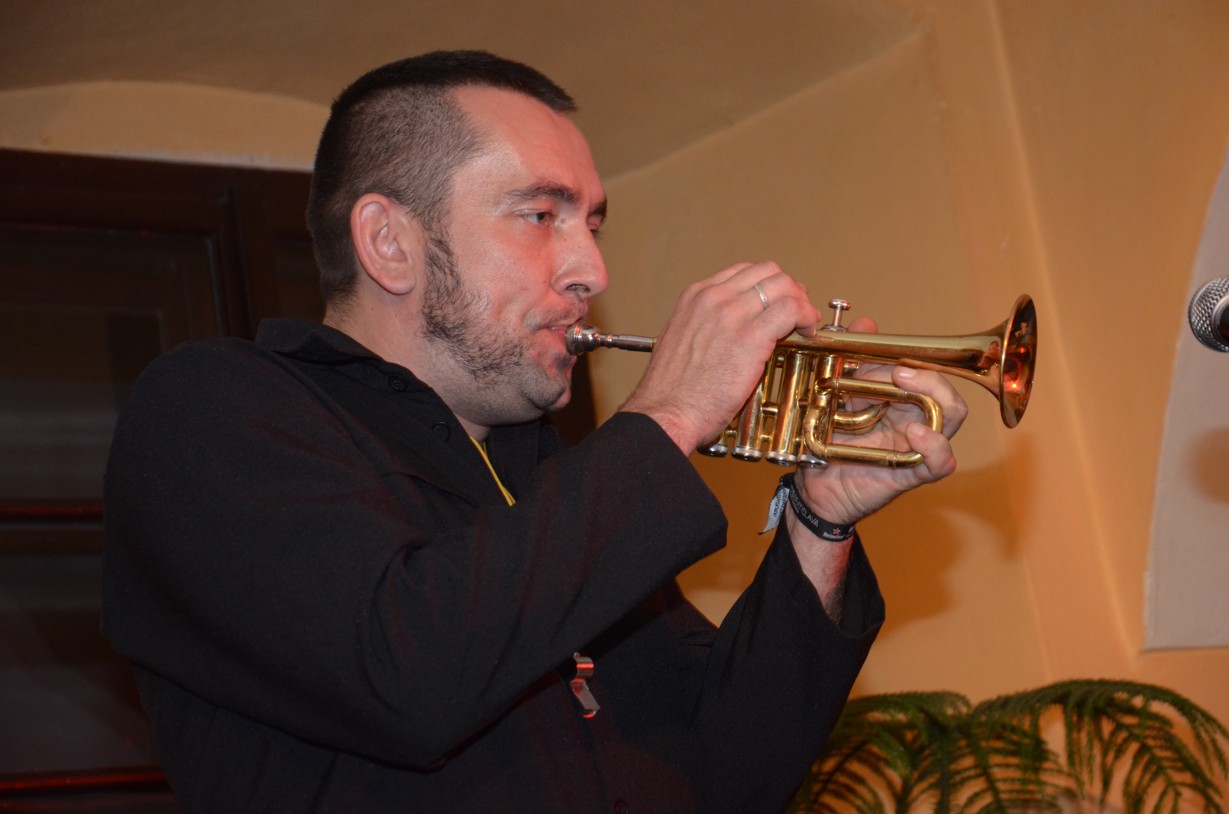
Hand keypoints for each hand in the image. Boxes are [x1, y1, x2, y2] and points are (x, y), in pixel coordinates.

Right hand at [621, 261, 819, 452]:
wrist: (666, 413)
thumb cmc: (672, 390)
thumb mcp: (683, 340)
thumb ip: (707, 326)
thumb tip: (734, 330)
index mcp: (695, 297)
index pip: (744, 272)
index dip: (768, 284)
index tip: (777, 301)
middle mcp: (714, 298)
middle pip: (768, 272)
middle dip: (789, 288)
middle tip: (798, 310)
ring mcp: (732, 314)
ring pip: (783, 286)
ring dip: (802, 302)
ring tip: (805, 323)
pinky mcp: (751, 337)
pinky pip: (791, 310)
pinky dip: (806, 317)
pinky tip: (806, 332)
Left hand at [793, 316, 967, 525]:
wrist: (814, 486)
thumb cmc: (829, 441)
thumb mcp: (836, 394)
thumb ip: (852, 361)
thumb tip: (866, 322)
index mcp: (901, 398)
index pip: (923, 370)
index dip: (912, 359)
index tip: (887, 357)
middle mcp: (915, 418)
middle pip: (945, 387)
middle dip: (927, 374)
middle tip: (898, 371)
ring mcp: (917, 445)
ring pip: (952, 417)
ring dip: (937, 397)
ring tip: (907, 388)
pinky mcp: (913, 472)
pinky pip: (940, 462)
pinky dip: (936, 446)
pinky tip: (917, 433)